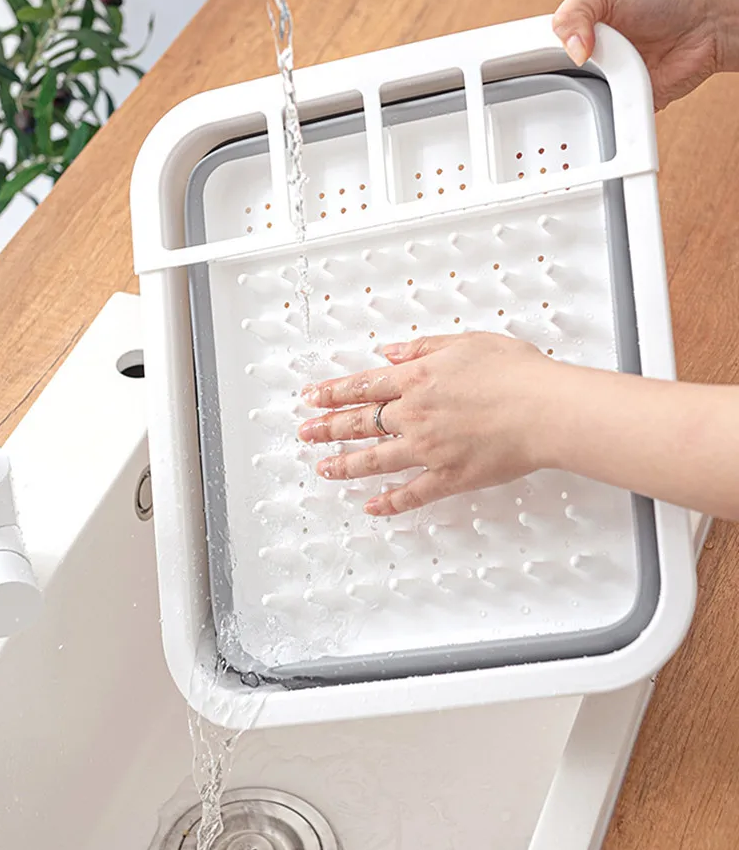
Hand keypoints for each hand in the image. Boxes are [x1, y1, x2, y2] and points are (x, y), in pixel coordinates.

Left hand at [297, 332, 555, 516]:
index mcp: (416, 378)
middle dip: (327, 428)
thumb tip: (388, 351)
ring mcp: (428, 449)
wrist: (545, 409)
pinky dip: (390, 503)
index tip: (310, 398)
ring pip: (374, 460)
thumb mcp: (466, 342)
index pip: (362, 386)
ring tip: (323, 468)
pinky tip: (372, 507)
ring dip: (345, 464)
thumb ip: (422, 347)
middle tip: (304, 434)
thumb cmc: (516, 371)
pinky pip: (412, 494)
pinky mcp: (448, 477)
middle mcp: (414, 414)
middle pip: (359, 423)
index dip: (332, 392)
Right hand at [553, 0, 718, 109]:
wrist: (703, 26)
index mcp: (575, 32)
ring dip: (588, 97)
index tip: (540, 64)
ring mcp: (605, 84)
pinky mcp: (623, 106)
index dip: (537, 59)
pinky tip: (613, 100)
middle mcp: (587, 60)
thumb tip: (572, 52)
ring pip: (580, 105)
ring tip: (602, 79)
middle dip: (562, 80)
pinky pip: (607, 120)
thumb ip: (575, 11)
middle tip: (576, 69)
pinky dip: (610, 115)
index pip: (542, 52)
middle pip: (557, 83)